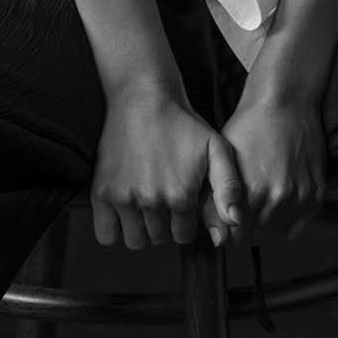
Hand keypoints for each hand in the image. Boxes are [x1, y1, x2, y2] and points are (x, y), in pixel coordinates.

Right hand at [91, 79, 245, 249]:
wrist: (144, 96)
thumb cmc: (182, 122)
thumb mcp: (217, 147)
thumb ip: (229, 187)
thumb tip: (235, 223)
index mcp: (181, 195)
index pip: (185, 235)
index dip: (185, 220)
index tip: (181, 201)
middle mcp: (152, 201)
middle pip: (160, 238)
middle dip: (164, 223)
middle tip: (162, 194)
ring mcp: (124, 198)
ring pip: (136, 241)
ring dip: (141, 228)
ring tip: (144, 201)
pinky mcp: (102, 192)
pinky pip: (106, 236)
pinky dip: (114, 230)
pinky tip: (124, 210)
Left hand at [221, 85, 326, 239]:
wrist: (284, 102)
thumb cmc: (249, 126)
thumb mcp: (223, 160)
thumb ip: (216, 200)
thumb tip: (215, 237)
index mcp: (253, 191)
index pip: (235, 237)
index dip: (227, 230)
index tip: (225, 220)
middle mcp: (279, 198)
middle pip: (256, 237)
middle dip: (244, 227)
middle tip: (240, 210)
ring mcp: (300, 197)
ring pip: (276, 233)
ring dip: (264, 225)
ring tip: (257, 204)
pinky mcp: (316, 194)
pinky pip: (297, 226)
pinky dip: (285, 221)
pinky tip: (275, 203)